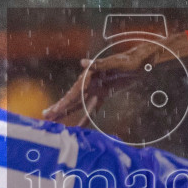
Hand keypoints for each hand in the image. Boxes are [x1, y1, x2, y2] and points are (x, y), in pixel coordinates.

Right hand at [43, 35, 186, 124]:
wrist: (142, 62)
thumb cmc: (131, 60)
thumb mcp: (118, 62)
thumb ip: (101, 64)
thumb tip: (84, 63)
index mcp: (91, 75)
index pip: (75, 92)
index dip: (64, 103)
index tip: (54, 112)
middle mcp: (91, 83)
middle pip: (72, 99)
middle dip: (59, 109)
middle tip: (45, 117)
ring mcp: (96, 89)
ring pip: (79, 105)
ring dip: (68, 114)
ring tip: (55, 123)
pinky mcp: (104, 94)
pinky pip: (93, 109)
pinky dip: (86, 118)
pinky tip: (79, 127)